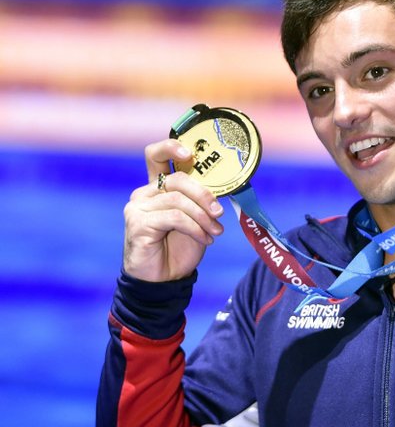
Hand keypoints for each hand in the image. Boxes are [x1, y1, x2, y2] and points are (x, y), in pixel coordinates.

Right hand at [123, 139, 224, 281]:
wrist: (164, 278)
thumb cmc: (179, 246)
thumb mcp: (196, 219)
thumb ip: (201, 201)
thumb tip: (223, 187)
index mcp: (158, 187)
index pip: (156, 155)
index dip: (171, 148)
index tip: (190, 155)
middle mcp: (145, 193)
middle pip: (177, 180)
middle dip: (203, 195)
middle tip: (219, 213)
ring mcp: (138, 207)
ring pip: (178, 200)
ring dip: (203, 217)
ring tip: (215, 232)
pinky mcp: (138, 223)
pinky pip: (174, 218)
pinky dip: (195, 228)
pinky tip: (205, 239)